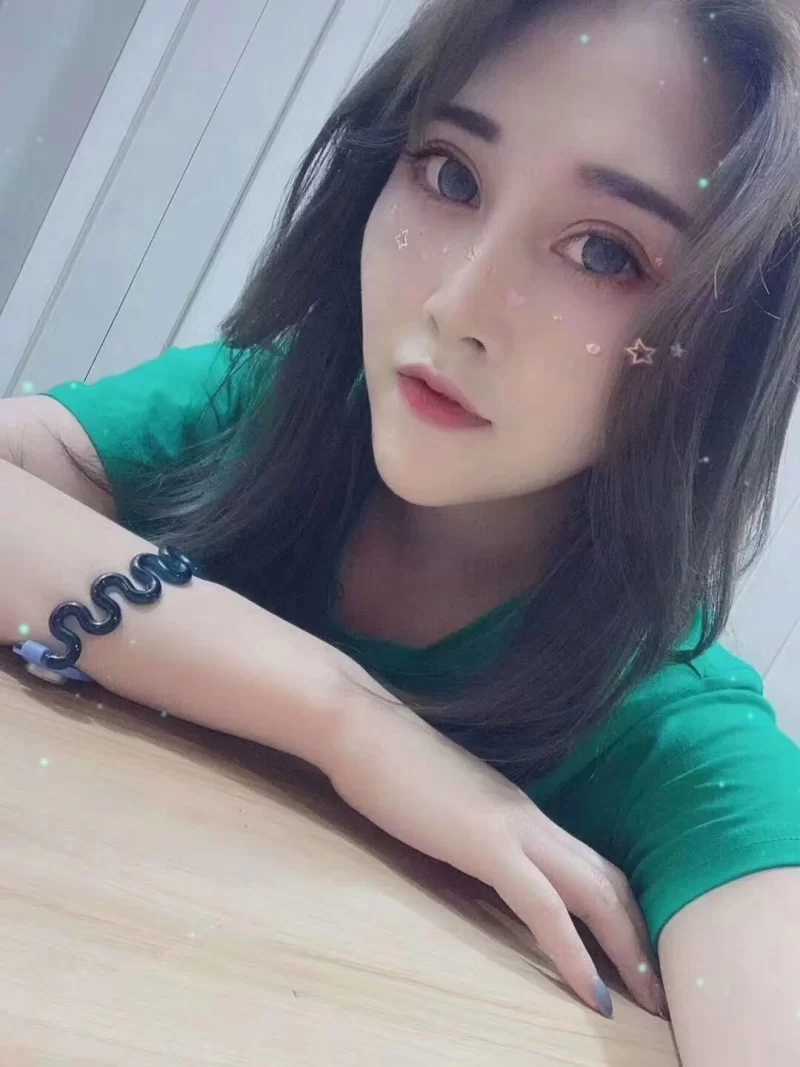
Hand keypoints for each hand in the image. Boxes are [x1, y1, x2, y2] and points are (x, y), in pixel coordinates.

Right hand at [326, 673, 666, 1019]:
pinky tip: (592, 995)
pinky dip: (574, 953)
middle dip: (641, 939)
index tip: (634, 958)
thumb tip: (481, 857)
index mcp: (521, 811)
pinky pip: (544, 907)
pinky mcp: (486, 844)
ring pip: (594, 893)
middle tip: (662, 993)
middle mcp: (531, 818)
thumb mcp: (445, 805)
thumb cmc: (390, 764)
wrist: (361, 726)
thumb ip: (473, 829)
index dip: (621, 913)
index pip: (591, 865)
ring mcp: (513, 828)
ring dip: (627, 951)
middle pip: (610, 882)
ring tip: (650, 1001)